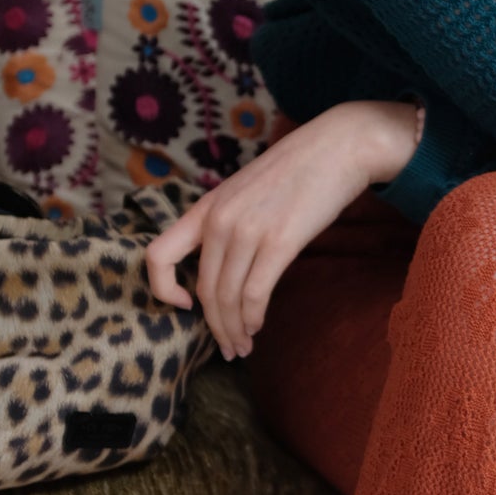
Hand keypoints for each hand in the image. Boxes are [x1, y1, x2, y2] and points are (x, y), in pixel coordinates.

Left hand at [143, 98, 418, 358]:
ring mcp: (247, 231)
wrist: (337, 146)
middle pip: (204, 290)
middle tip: (229, 348)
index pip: (157, 255)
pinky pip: (254, 294)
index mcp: (206, 207)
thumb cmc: (298, 171)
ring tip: (244, 346)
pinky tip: (258, 327)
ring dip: (235, 330)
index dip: (161, 288)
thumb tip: (226, 265)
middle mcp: (219, 221)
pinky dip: (253, 318)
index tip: (184, 305)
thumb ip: (229, 222)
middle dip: (215, 326)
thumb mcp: (246, 191)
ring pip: (227, 298)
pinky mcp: (279, 242)